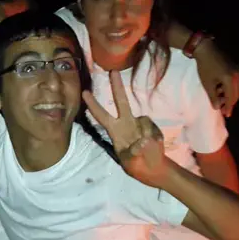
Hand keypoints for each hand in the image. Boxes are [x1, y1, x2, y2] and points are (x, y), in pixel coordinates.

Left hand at [82, 70, 169, 187]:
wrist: (154, 168)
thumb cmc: (136, 165)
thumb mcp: (130, 163)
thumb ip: (134, 153)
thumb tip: (142, 141)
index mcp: (115, 131)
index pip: (102, 115)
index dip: (93, 105)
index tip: (84, 92)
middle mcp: (126, 123)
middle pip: (122, 102)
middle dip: (117, 86)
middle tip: (112, 71)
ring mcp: (140, 123)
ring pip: (143, 121)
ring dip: (146, 135)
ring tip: (146, 149)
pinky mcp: (152, 126)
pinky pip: (152, 129)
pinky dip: (154, 138)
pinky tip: (154, 146)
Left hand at [193, 41, 238, 116]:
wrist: (205, 48)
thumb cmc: (205, 67)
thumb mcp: (207, 84)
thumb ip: (213, 97)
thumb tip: (217, 107)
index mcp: (230, 80)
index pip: (231, 97)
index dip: (229, 107)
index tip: (226, 115)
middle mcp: (236, 75)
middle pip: (236, 93)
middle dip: (230, 102)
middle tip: (224, 110)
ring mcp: (236, 69)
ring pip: (235, 87)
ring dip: (229, 95)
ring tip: (221, 100)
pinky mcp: (233, 66)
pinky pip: (234, 80)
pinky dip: (229, 87)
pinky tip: (221, 90)